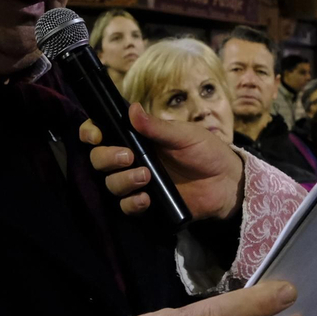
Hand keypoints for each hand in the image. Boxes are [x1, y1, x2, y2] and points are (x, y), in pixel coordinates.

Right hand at [81, 103, 243, 220]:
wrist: (225, 182)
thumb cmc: (206, 151)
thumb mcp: (184, 134)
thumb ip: (157, 126)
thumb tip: (132, 109)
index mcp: (137, 137)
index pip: (102, 132)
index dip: (91, 132)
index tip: (96, 136)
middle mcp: (132, 159)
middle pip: (99, 159)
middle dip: (106, 158)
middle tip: (128, 157)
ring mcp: (137, 182)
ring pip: (110, 183)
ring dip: (122, 180)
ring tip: (146, 176)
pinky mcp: (147, 203)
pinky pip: (126, 206)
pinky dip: (132, 203)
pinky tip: (146, 198)